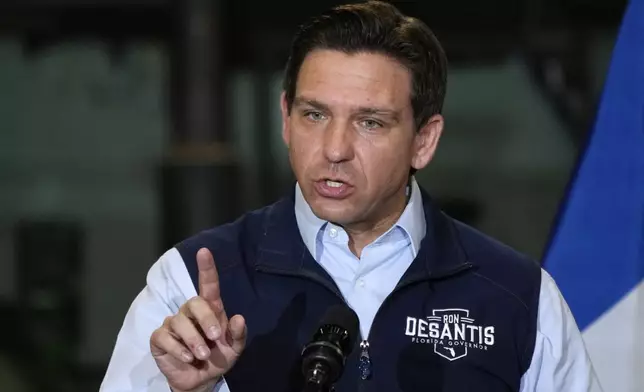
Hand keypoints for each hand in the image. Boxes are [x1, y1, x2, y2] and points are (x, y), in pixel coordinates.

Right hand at [150, 248, 246, 391]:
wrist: (200, 381)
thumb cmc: (217, 358)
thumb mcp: (234, 350)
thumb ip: (238, 335)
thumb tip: (239, 318)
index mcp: (210, 310)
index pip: (208, 285)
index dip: (206, 268)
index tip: (204, 251)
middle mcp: (190, 312)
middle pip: (194, 302)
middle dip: (205, 320)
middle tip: (214, 338)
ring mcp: (173, 324)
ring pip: (179, 322)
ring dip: (193, 340)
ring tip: (201, 356)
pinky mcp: (159, 338)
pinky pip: (164, 337)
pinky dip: (177, 349)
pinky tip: (186, 358)